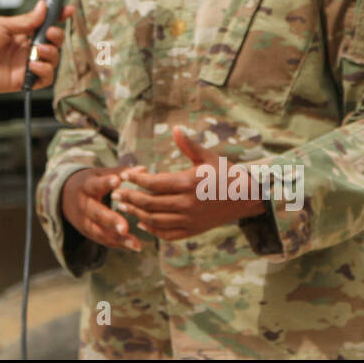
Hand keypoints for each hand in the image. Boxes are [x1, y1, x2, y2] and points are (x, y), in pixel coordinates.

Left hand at [0, 0, 72, 92]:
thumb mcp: (2, 25)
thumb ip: (26, 21)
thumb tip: (43, 7)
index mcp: (21, 33)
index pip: (45, 24)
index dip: (58, 18)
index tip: (68, 10)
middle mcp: (26, 48)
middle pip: (53, 43)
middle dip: (57, 36)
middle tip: (49, 33)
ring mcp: (25, 65)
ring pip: (52, 60)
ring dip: (51, 54)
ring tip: (38, 51)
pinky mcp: (23, 80)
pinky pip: (44, 79)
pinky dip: (44, 71)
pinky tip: (34, 65)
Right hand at [61, 167, 146, 251]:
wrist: (64, 197)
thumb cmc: (88, 183)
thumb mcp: (99, 174)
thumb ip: (120, 172)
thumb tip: (144, 169)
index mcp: (86, 186)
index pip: (95, 184)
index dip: (106, 183)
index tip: (117, 181)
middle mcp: (83, 204)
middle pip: (96, 213)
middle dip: (111, 221)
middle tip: (125, 227)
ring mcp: (83, 220)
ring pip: (99, 231)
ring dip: (117, 239)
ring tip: (135, 244)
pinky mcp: (86, 232)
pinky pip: (102, 239)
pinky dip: (116, 244)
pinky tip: (131, 246)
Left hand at [111, 128, 265, 240]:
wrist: (247, 196)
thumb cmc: (226, 173)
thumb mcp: (207, 156)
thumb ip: (187, 145)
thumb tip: (174, 128)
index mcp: (188, 183)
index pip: (153, 183)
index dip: (135, 180)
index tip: (124, 175)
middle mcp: (187, 203)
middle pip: (150, 203)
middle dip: (129, 198)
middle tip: (116, 194)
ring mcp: (190, 219)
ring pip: (156, 220)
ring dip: (137, 214)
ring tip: (124, 207)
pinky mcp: (194, 230)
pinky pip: (169, 234)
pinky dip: (153, 230)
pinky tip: (143, 223)